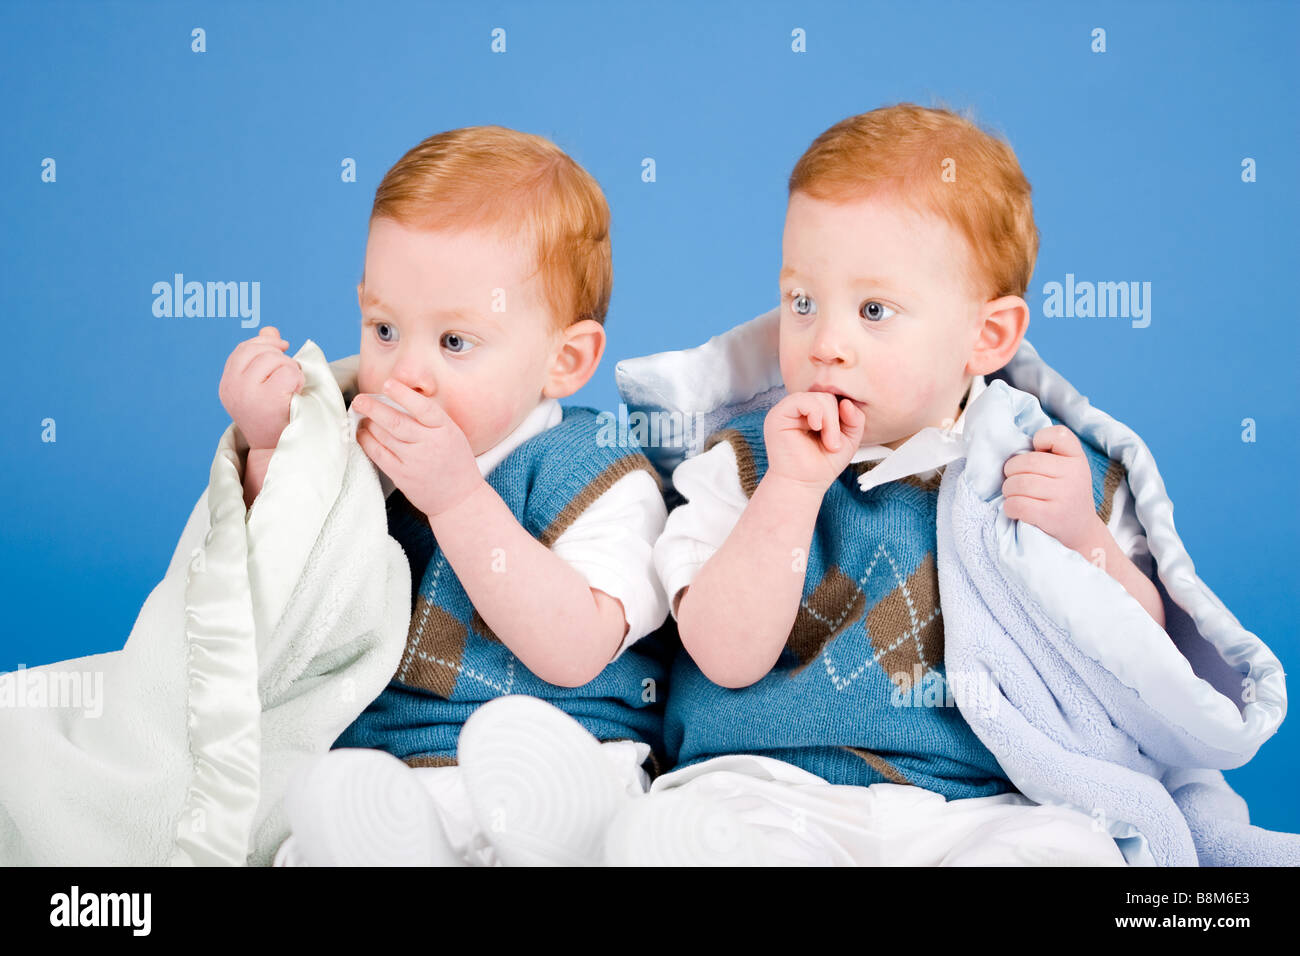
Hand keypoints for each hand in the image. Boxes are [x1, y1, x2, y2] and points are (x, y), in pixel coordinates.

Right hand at [218, 326, 304, 449]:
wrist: (280, 451)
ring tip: (293, 387)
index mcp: (228, 384)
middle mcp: (232, 387)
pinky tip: (296, 392)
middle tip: (291, 375)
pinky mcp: (267, 399)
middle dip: (280, 356)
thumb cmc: (275, 418)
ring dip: (291, 368)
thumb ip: (264, 356)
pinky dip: (298, 378)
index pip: (243, 350)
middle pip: (259, 350)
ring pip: (274, 358)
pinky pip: (288, 371)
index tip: (282, 348)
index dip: (265, 343)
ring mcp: (247, 393)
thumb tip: (270, 329)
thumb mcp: (264, 386)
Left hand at [353, 379, 483, 517]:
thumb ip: (431, 419)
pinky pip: (378, 454)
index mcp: (445, 430)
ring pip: (384, 436)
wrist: (460, 499)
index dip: (403, 394)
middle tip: (359, 400)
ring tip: (360, 414)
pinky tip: (361, 433)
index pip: (423, 408)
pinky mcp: (402, 476)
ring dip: (368, 423)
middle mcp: (430, 444)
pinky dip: (366, 441)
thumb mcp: (452, 434)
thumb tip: (399, 398)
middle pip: (396, 422)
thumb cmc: (455, 462)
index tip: (387, 384)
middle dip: (373, 408)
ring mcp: (414, 462)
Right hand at [763, 391, 865, 492]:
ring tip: (828, 442)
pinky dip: (816, 412)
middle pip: (827, 395)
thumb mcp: (849, 440)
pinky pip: (801, 400)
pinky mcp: (778, 415)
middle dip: (836, 419)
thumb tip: (847, 402)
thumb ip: (855, 419)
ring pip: (817, 397)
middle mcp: (799, 409)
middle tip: (834, 444)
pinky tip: (816, 428)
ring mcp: (787, 410)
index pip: (833, 397)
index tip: (845, 434)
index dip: (844, 411)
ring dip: (829, 420)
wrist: (804, 485)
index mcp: (813, 412)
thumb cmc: (823, 465)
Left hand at [1002, 424, 1107, 554]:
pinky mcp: (1052, 516)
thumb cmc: (1065, 494)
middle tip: (1014, 479)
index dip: (1040, 439)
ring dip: (1008, 490)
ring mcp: (1064, 496)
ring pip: (1018, 484)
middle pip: (1026, 462)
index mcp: (1077, 458)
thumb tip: (1012, 446)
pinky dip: (1010, 507)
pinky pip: (1018, 504)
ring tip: (1013, 494)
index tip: (1037, 452)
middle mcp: (1074, 474)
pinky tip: (1015, 509)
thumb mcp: (1068, 469)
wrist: (1081, 530)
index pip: (1058, 434)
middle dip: (1011, 471)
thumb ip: (1050, 454)